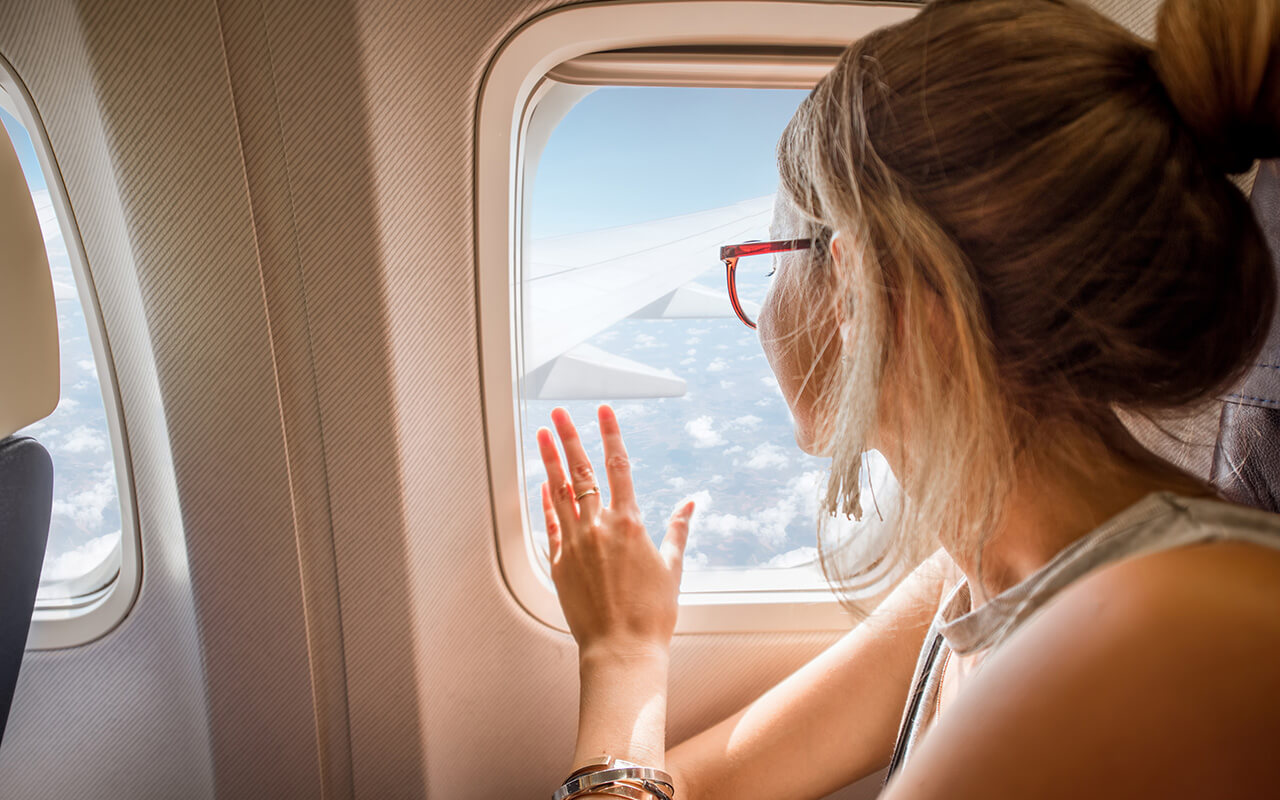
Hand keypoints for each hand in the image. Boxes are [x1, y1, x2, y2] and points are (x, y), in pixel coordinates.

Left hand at [537, 405, 695, 657]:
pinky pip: (550, 524)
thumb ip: (678, 530)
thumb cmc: (652, 613)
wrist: (622, 649)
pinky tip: (542, 484)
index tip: (603, 411)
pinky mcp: (560, 564)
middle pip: (581, 472)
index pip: (618, 466)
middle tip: (559, 413)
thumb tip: (691, 504)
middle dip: (569, 437)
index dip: (610, 434)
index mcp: (629, 524)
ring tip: (541, 435)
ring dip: (550, 461)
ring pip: (559, 493)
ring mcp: (575, 544)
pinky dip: (546, 502)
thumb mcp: (673, 567)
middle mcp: (598, 528)